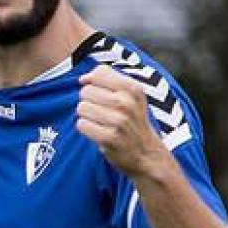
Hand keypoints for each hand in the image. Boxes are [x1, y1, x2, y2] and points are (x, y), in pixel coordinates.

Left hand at [76, 65, 169, 180]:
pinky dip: (86, 129)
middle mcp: (127, 103)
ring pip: (81, 107)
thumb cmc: (133, 121)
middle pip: (86, 91)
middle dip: (89, 101)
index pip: (98, 74)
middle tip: (103, 113)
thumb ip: (107, 79)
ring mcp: (119, 121)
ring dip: (87, 116)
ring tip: (101, 123)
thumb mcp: (131, 95)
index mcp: (133, 89)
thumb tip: (83, 79)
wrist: (146, 154)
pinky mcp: (109, 138)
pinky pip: (81, 124)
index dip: (93, 83)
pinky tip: (98, 132)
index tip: (101, 94)